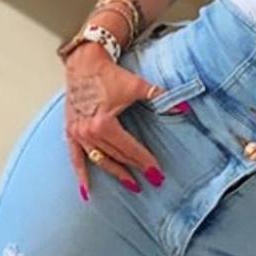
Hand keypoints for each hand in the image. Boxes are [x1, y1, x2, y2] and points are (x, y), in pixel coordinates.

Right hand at [63, 42, 167, 199]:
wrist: (84, 62)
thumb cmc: (108, 74)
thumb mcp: (136, 85)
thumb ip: (160, 96)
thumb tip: (184, 108)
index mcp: (104, 124)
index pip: (130, 149)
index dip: (145, 161)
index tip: (157, 174)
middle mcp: (89, 133)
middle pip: (117, 156)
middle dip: (136, 168)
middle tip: (152, 180)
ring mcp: (79, 135)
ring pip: (101, 160)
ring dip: (116, 174)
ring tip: (132, 185)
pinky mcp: (71, 133)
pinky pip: (75, 159)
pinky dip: (81, 175)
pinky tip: (86, 193)